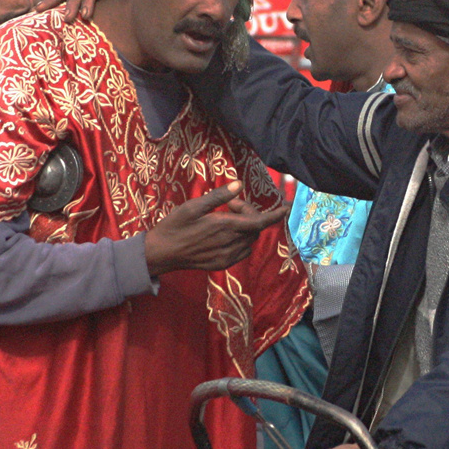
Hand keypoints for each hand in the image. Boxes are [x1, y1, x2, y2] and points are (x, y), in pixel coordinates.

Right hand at [144, 182, 289, 276]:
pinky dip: (241, 240)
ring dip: (245, 227)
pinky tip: (224, 234)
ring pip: (249, 240)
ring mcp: (227, 257)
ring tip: (223, 218)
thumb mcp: (193, 206)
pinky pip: (242, 251)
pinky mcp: (222, 264)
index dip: (275, 215)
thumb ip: (218, 197)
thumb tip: (238, 185)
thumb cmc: (174, 226)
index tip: (287, 207)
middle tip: (229, 205)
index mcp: (224, 227)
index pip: (258, 221)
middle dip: (248, 213)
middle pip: (254, 228)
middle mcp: (229, 244)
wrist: (161, 253)